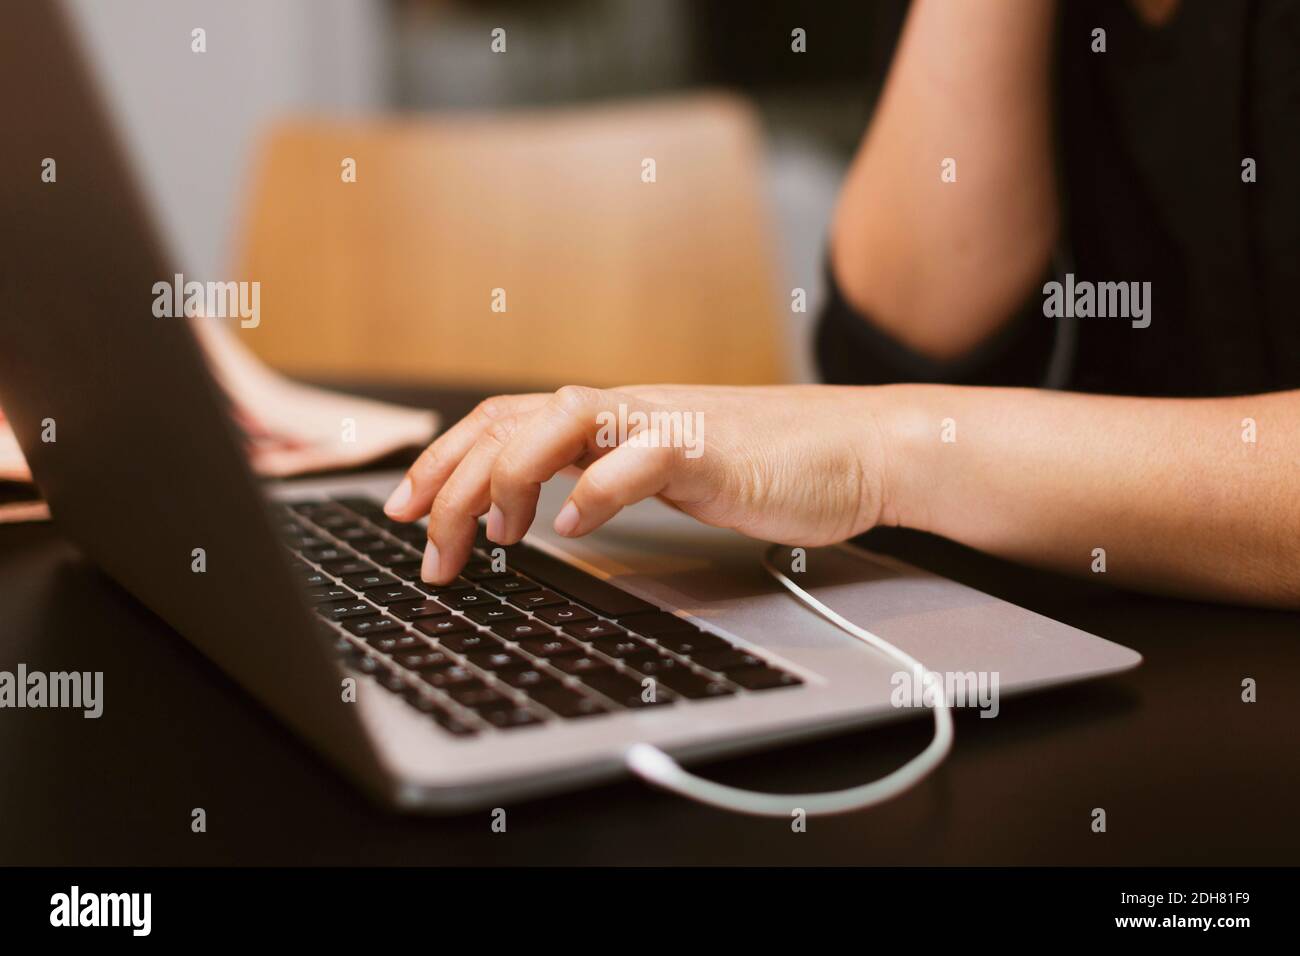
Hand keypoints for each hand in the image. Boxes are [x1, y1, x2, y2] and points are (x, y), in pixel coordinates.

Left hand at [382, 384, 891, 583]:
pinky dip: (596, 495)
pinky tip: (572, 532)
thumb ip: (602, 476)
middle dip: (452, 484)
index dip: (443, 460)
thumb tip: (538, 512)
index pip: (500, 421)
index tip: (404, 509)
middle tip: (426, 546)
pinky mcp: (707, 449)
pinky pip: (639, 460)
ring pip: (558, 423)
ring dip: (508, 480)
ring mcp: (663, 425)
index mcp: (607, 418)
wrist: (851, 449)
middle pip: (509, 422)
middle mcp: (624, 412)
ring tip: (492, 538)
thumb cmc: (759, 468)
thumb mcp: (661, 470)